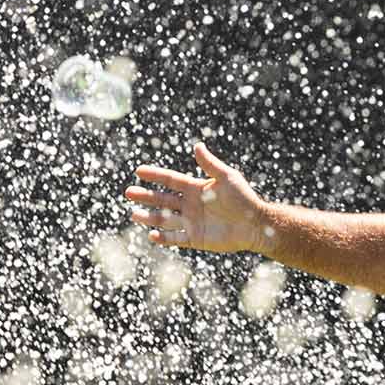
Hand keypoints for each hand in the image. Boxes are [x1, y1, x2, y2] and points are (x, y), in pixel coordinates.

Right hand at [126, 143, 268, 253]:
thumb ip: (210, 164)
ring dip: (149, 217)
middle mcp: (190, 205)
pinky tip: (152, 235)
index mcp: (196, 188)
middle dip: (146, 196)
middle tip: (128, 192)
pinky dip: (164, 237)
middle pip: (162, 199)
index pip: (170, 180)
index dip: (155, 175)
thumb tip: (197, 145)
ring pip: (165, 219)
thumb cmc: (244, 199)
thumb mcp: (227, 178)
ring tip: (134, 214)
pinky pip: (176, 238)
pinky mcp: (196, 238)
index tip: (138, 171)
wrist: (256, 225)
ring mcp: (192, 222)